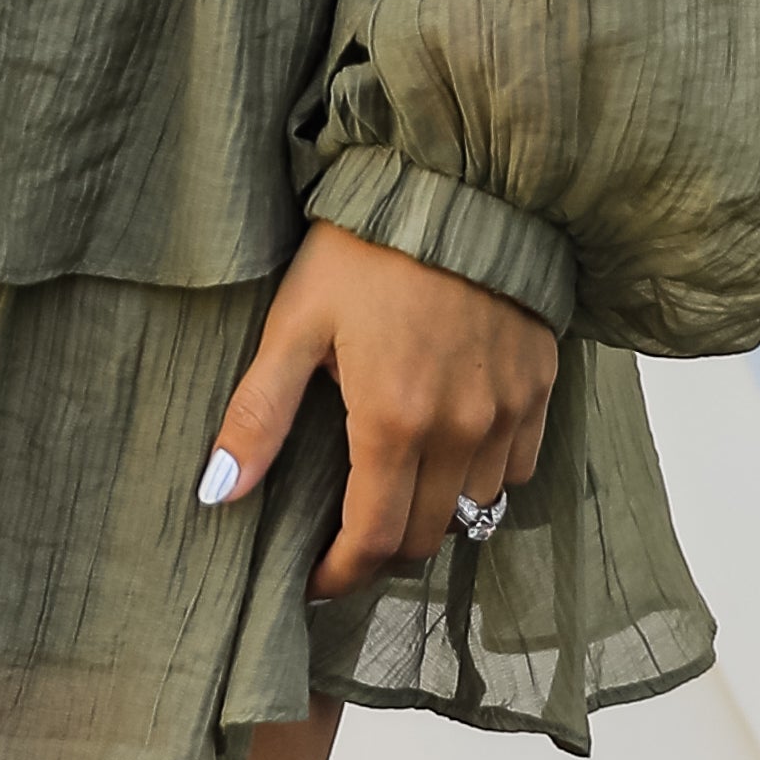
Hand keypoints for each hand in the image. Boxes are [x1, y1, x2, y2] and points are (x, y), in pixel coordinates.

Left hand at [200, 220, 556, 598]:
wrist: (458, 180)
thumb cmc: (367, 245)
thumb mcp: (295, 322)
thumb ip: (260, 414)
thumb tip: (218, 492)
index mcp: (392, 422)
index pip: (372, 539)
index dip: (341, 572)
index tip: (316, 578)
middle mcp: (460, 430)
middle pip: (427, 536)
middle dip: (383, 547)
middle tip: (350, 531)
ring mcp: (508, 410)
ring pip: (477, 507)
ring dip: (436, 512)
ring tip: (399, 488)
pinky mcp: (541, 384)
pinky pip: (520, 465)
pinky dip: (487, 474)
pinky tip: (454, 447)